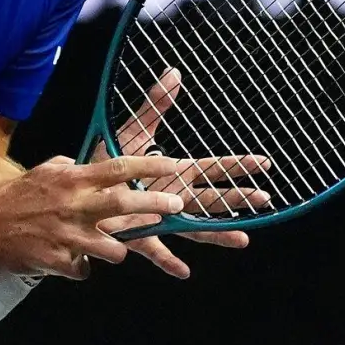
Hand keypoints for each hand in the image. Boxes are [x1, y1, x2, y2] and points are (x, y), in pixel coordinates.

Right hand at [0, 154, 184, 280]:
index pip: (119, 168)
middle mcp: (74, 206)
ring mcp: (68, 236)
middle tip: (176, 206)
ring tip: (103, 246)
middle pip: (125, 205)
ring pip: (114, 250)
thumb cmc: (15, 197)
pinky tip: (66, 259)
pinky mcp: (59, 262)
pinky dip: (81, 267)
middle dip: (156, 206)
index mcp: (72, 180)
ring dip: (115, 250)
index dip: (150, 167)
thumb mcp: (45, 171)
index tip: (174, 165)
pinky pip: (85, 270)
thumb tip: (84, 163)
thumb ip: (71, 167)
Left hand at [93, 68, 271, 278]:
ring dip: (217, 232)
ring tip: (242, 239)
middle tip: (265, 198)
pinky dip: (168, 260)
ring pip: (194, 226)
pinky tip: (183, 271)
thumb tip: (174, 73)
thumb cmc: (109, 161)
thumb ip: (154, 104)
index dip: (238, 165)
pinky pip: (155, 249)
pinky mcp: (138, 233)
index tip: (263, 163)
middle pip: (212, 198)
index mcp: (175, 173)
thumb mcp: (133, 130)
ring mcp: (159, 217)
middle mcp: (173, 197)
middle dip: (238, 198)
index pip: (213, 168)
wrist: (79, 188)